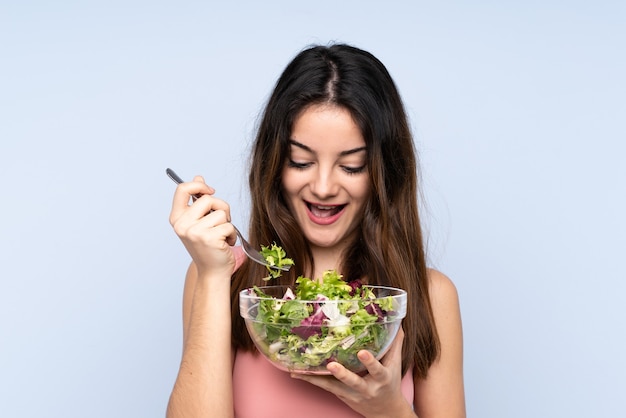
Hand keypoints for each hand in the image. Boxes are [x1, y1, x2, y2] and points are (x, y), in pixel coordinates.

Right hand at [169, 175, 238, 276]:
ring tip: (222, 236)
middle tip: (220, 223)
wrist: (212, 271)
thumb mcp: (199, 221)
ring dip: (227, 223)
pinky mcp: (209, 238)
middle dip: (221, 208)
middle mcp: (182, 225)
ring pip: (221, 212)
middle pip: (208, 198)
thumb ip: (197, 200)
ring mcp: (194, 232)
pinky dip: (232, 234)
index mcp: (177, 218)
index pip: (182, 189)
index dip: (199, 185)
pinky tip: (225, 244)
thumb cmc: (207, 246)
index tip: (210, 190)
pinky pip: (229, 225)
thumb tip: (198, 177)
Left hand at [291, 328, 413, 417]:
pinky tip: (296, 372)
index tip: (362, 352)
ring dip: (318, 378)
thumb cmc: (390, 383)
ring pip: (333, 387)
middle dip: (343, 375)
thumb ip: (395, 343)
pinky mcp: (340, 395)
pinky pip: (325, 387)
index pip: (377, 369)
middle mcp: (366, 388)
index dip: (370, 361)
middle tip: (332, 365)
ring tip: (302, 370)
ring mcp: (351, 393)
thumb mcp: (395, 365)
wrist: (385, 412)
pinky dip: (311, 380)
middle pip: (353, 382)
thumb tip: (397, 321)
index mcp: (381, 378)